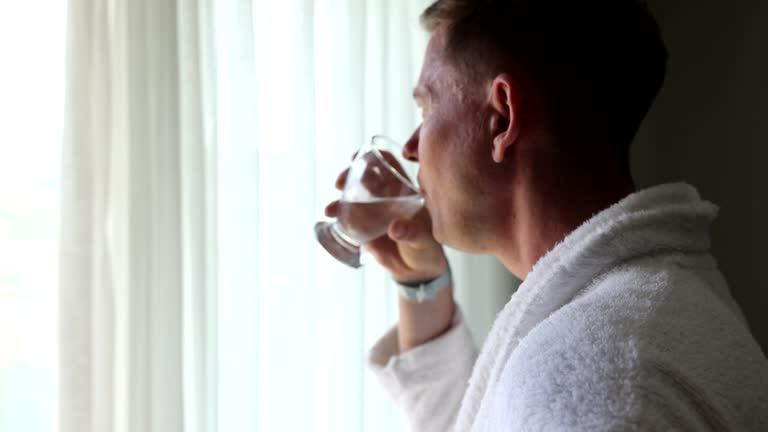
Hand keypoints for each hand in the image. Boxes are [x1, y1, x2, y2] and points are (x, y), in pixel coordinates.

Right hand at [325, 156, 447, 282]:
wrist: (415, 271)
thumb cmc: (426, 249)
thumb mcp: (423, 240)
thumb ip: (412, 233)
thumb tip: (395, 229)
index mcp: (403, 190)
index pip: (387, 164)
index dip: (372, 157)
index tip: (358, 158)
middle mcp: (385, 196)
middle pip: (364, 175)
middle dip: (349, 175)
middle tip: (340, 183)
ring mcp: (371, 210)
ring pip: (351, 195)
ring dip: (340, 198)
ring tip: (332, 209)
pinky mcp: (361, 226)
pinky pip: (345, 216)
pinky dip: (337, 214)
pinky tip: (331, 217)